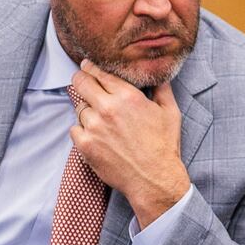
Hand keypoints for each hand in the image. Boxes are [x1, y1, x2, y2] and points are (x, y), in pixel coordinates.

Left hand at [70, 62, 189, 223]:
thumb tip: (159, 75)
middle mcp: (107, 108)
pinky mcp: (85, 145)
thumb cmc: (164, 146)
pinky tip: (94, 133)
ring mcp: (94, 127)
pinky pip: (74, 129)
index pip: (99, 72)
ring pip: (79, 107)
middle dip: (81, 78)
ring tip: (98, 117)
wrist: (154, 179)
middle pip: (81, 82)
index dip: (91, 66)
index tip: (88, 65)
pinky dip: (81, 129)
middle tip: (82, 80)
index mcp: (128, 96)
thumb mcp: (170, 112)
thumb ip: (162, 89)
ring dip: (86, 109)